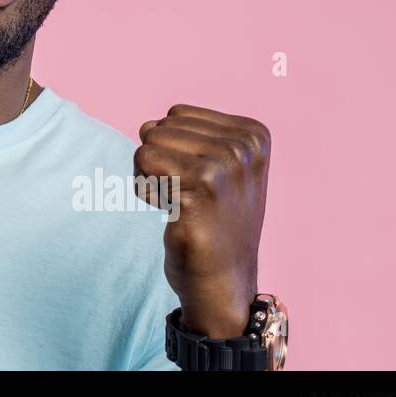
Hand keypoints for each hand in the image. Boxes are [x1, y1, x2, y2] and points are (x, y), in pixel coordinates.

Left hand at [134, 104, 270, 338]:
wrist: (224, 281)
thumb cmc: (214, 222)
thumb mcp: (220, 167)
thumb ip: (186, 134)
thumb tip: (146, 125)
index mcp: (253, 135)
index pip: (176, 114)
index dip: (174, 150)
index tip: (200, 183)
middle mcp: (243, 147)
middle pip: (159, 128)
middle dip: (159, 162)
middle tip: (188, 197)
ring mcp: (225, 167)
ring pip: (147, 144)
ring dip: (151, 178)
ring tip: (181, 204)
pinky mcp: (200, 188)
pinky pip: (142, 166)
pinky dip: (147, 192)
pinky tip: (174, 215)